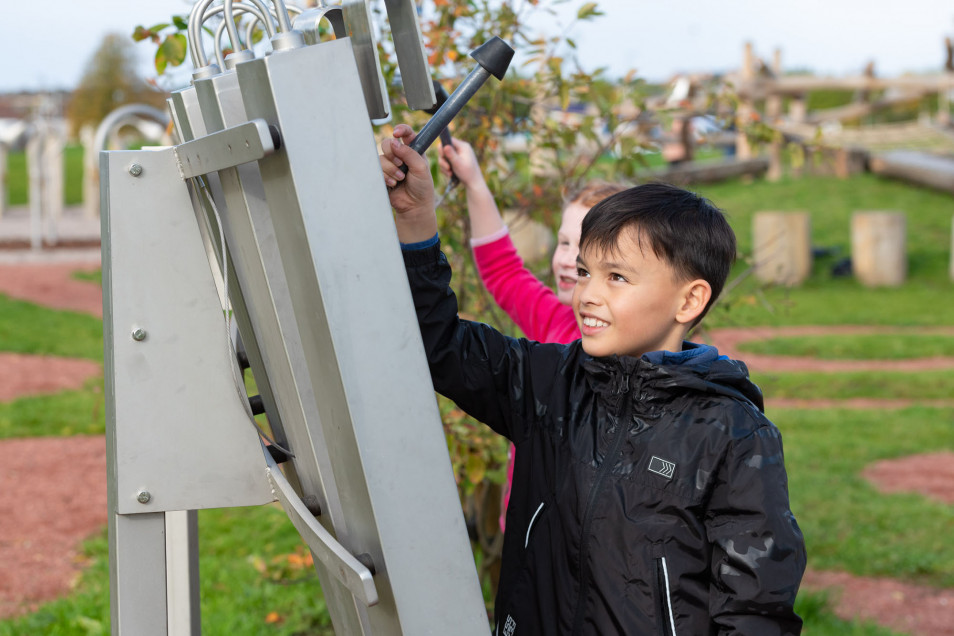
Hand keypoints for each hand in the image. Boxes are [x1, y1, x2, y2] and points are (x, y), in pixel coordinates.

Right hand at [380, 124, 438, 242]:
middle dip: (392, 154)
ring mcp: (390, 165)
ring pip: (381, 157)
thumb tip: (394, 142)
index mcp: (413, 150)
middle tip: (400, 164)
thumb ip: (409, 153)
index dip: (401, 130)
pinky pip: (376, 169)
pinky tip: (393, 184)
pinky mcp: (382, 175)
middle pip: (388, 143)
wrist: (415, 206)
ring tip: (400, 179)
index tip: (397, 133)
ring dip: (390, 169)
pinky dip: (385, 176)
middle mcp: (401, 155)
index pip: (406, 133)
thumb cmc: (422, 187)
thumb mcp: (421, 168)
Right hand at [439, 138, 483, 188]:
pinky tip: (450, 175)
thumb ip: (450, 154)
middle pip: (445, 149)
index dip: (443, 147)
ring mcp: (458, 155)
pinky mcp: (456, 161)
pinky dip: (446, 169)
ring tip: (449, 173)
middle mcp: (460, 149)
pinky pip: (446, 162)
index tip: (442, 156)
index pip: (449, 140)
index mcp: (463, 146)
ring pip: (444, 157)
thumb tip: (443, 145)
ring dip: (444, 166)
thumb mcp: (458, 164)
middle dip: (443, 160)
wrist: (473, 184)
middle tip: (447, 168)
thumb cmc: (468, 173)